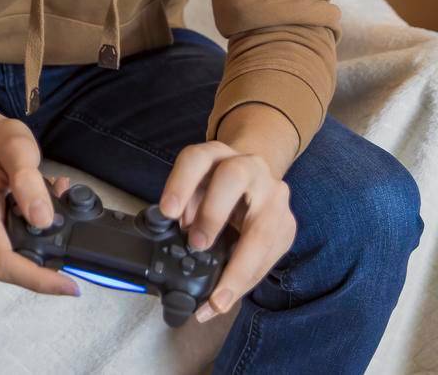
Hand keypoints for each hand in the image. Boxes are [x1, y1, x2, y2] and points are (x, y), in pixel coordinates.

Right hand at [0, 83, 79, 297]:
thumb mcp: (15, 148)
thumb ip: (28, 180)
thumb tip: (43, 221)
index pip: (6, 264)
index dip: (40, 281)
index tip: (74, 286)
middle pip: (17, 268)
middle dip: (51, 250)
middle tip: (68, 208)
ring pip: (22, 259)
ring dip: (47, 238)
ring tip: (57, 195)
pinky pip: (20, 248)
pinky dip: (40, 233)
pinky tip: (47, 202)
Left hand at [159, 134, 294, 323]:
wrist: (254, 180)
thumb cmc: (214, 187)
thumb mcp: (195, 188)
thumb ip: (186, 205)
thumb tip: (180, 233)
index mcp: (217, 155)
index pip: (196, 159)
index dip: (180, 183)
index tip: (167, 212)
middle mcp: (249, 167)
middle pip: (232, 178)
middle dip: (213, 214)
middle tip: (196, 245)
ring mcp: (274, 194)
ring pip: (262, 227)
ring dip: (238, 268)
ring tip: (216, 299)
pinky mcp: (288, 223)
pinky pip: (271, 256)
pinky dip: (247, 281)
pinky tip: (229, 298)